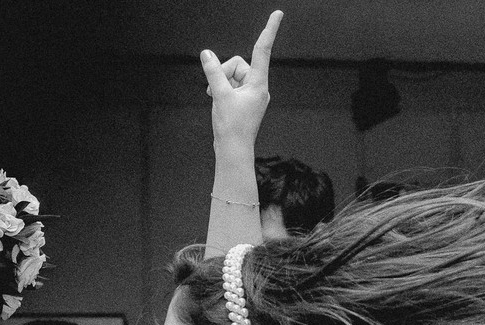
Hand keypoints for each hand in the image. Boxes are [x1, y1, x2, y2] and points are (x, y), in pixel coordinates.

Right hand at [200, 10, 282, 148]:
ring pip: (232, 75)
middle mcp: (259, 87)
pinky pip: (231, 86)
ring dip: (221, 83)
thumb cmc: (231, 127)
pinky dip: (222, 90)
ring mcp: (252, 95)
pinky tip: (219, 103)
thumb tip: (206, 54)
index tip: (278, 14)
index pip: (263, 50)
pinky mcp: (245, 101)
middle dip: (223, 73)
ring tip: (217, 99)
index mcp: (259, 84)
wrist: (233, 150)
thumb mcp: (220, 95)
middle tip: (217, 91)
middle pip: (238, 64)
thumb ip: (213, 72)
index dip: (269, 30)